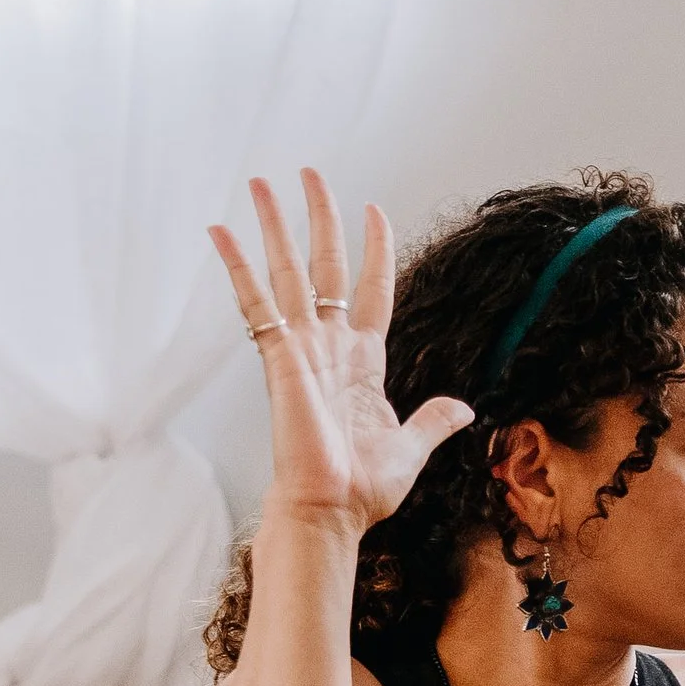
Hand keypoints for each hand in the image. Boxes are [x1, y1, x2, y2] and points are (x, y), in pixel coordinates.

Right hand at [209, 170, 473, 538]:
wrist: (330, 511)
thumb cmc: (362, 491)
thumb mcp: (411, 449)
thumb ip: (433, 421)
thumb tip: (464, 409)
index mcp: (362, 363)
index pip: (369, 290)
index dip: (373, 251)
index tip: (374, 210)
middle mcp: (328, 347)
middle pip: (323, 266)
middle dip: (318, 218)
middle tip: (309, 174)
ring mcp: (300, 348)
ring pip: (286, 271)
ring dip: (275, 225)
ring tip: (261, 181)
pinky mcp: (277, 357)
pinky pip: (255, 302)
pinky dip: (237, 266)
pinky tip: (220, 232)